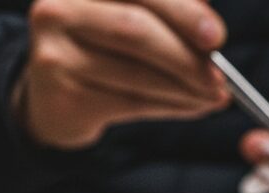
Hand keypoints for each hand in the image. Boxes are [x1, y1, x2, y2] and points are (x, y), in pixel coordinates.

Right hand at [14, 0, 229, 149]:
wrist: (49, 98)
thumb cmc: (97, 50)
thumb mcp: (127, 18)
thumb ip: (163, 13)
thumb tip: (209, 30)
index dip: (182, 11)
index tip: (216, 38)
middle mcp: (59, 8)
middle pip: (135, 31)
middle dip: (185, 56)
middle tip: (219, 77)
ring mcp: (53, 53)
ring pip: (134, 72)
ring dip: (183, 88)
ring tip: (213, 96)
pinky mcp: (60, 94)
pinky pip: (127, 102)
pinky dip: (167, 106)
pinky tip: (191, 107)